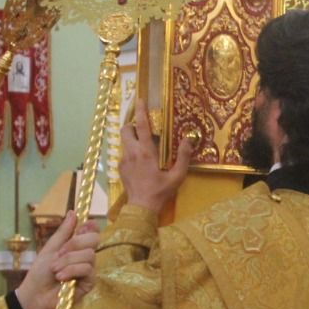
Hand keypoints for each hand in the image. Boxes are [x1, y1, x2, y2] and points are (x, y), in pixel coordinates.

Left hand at [15, 212, 99, 308]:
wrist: (35, 295)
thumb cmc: (40, 273)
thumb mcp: (50, 248)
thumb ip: (64, 232)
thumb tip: (73, 212)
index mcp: (77, 246)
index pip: (92, 231)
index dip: (90, 226)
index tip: (82, 226)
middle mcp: (85, 256)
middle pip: (94, 239)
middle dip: (75, 244)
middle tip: (59, 253)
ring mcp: (89, 270)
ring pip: (89, 255)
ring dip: (68, 261)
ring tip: (55, 270)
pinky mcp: (90, 283)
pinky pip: (87, 269)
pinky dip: (71, 271)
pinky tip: (61, 278)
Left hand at [119, 99, 193, 213]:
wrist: (141, 208)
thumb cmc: (160, 192)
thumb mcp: (177, 176)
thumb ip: (183, 157)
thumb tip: (188, 140)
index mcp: (146, 152)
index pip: (140, 126)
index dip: (140, 111)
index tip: (140, 99)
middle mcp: (132, 153)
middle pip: (125, 130)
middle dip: (131, 124)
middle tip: (141, 126)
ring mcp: (123, 161)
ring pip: (124, 142)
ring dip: (131, 138)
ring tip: (142, 145)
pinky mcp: (120, 169)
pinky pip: (124, 154)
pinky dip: (131, 152)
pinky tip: (140, 162)